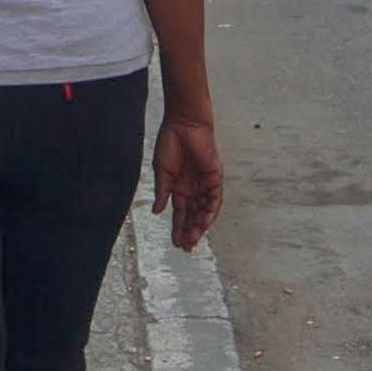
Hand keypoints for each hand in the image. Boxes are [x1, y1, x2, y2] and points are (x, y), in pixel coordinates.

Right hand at [149, 111, 223, 252]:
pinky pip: (215, 198)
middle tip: (186, 248)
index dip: (178, 228)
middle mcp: (193, 188)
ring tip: (194, 239)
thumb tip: (157, 212)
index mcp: (178, 187)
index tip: (175, 244)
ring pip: (204, 210)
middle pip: (193, 215)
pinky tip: (204, 223)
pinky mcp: (214, 176)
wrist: (183, 123)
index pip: (180, 213)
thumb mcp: (161, 171)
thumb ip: (161, 191)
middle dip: (190, 232)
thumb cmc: (170, 142)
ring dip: (200, 225)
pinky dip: (210, 211)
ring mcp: (204, 183)